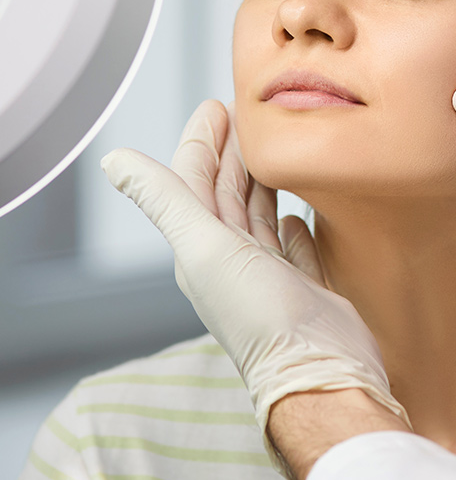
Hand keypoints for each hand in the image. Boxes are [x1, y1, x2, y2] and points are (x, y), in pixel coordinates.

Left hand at [99, 99, 411, 479]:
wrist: (320, 374)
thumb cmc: (262, 317)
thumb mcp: (205, 248)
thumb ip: (164, 200)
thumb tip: (113, 160)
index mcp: (202, 249)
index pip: (194, 181)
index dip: (202, 141)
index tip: (218, 105)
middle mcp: (231, 261)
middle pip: (227, 194)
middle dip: (234, 152)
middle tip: (249, 114)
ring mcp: (269, 276)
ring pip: (259, 215)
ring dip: (262, 181)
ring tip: (274, 149)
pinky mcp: (304, 289)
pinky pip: (293, 247)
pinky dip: (291, 225)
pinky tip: (295, 214)